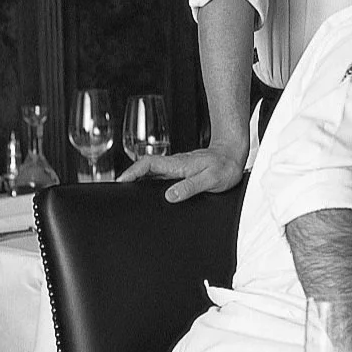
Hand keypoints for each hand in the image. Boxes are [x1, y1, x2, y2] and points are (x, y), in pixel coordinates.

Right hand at [118, 144, 245, 202]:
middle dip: (129, 177)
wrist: (235, 155)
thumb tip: (170, 195)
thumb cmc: (225, 166)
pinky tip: (150, 193)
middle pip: (145, 168)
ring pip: (152, 173)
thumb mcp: (210, 179)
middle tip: (117, 191)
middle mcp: (175, 164)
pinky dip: (151, 182)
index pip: (148, 164)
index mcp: (178, 164)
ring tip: (128, 194)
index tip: (119, 182)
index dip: (132, 172)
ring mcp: (177, 168)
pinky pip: (162, 176)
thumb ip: (190, 186)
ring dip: (139, 180)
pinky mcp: (182, 172)